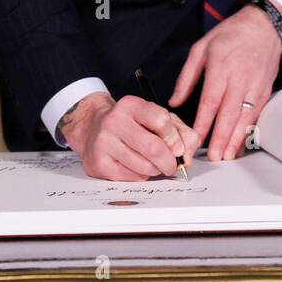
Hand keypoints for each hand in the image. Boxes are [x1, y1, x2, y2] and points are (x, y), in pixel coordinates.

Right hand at [60, 92, 198, 180]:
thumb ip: (180, 132)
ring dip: (155, 171)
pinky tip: (137, 167)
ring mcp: (104, 142)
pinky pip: (131, 177)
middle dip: (169, 162)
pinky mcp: (98, 163)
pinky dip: (141, 176)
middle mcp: (114, 120)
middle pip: (153, 148)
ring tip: (153, 165)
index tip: (178, 149)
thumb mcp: (157, 118)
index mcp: (131, 105)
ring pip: (143, 166)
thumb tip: (187, 156)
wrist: (93, 129)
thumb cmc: (132, 125)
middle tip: (172, 166)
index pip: (161, 120)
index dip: (174, 138)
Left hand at [169, 2, 281, 161]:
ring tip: (227, 156)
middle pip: (229, 113)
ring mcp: (254, 86)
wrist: (265, 26)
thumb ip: (186, 77)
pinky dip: (248, 131)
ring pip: (245, 117)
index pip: (211, 100)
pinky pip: (255, 115)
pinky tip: (240, 144)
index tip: (195, 139)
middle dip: (221, 138)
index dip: (203, 122)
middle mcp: (239, 78)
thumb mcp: (201, 47)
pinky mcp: (264, 91)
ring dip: (236, 139)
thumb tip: (174, 101)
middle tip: (214, 157)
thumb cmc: (231, 35)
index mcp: (220, 66)